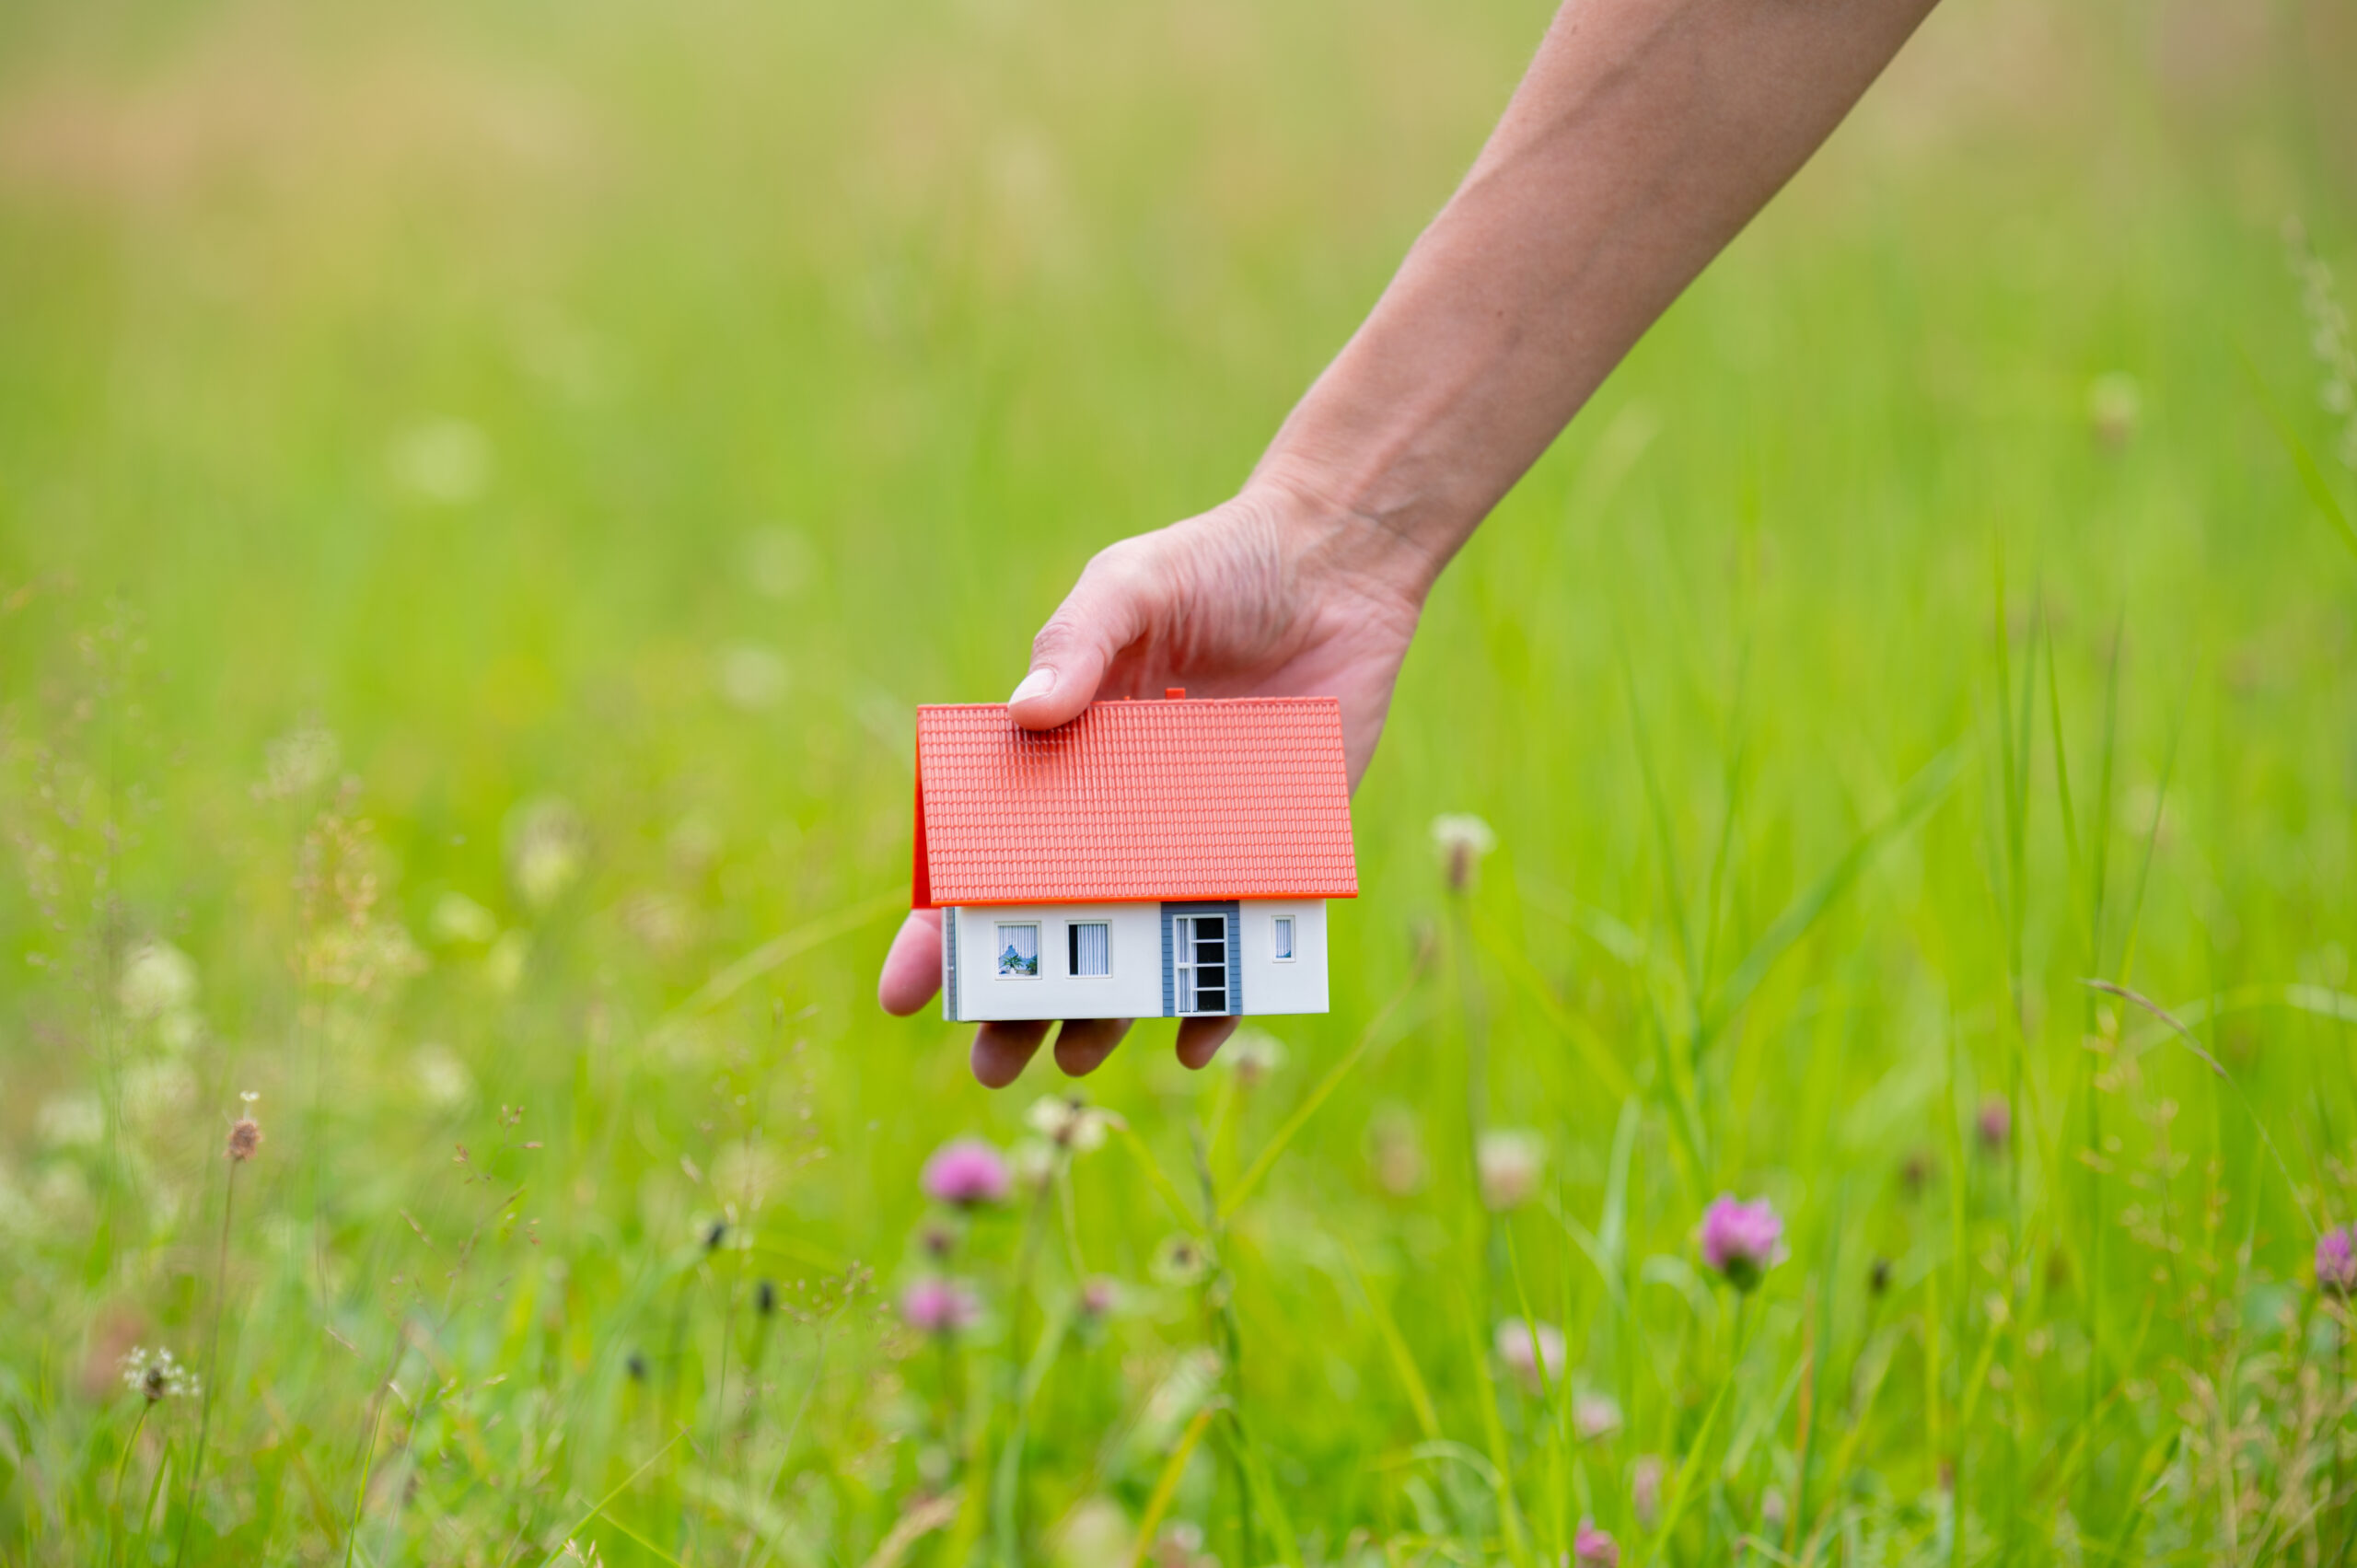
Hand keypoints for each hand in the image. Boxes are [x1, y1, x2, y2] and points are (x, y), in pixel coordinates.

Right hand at [877, 479, 1431, 1086]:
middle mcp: (1119, 817)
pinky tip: (1195, 1037)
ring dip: (1108, 1011)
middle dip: (1020, 1001)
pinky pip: (1240, 941)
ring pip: (1140, 951)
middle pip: (1056, 930)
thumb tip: (1026, 715)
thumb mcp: (1129, 587)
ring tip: (1080, 1059)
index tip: (906, 994)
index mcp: (1063, 764)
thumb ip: (1076, 645)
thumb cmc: (1214, 566)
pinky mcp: (1274, 850)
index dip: (940, 930)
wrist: (1335, 562)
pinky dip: (1218, 993)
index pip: (984, 862)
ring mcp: (1195, 842)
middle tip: (994, 1066)